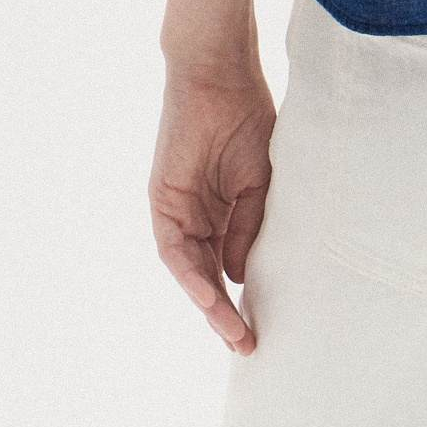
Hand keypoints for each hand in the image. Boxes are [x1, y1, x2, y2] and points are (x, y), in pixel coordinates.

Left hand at [148, 68, 274, 353]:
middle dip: (225, 315)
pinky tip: (210, 297)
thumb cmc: (247, 120)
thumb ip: (248, 228)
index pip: (230, 267)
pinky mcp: (162, 203)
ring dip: (209, 306)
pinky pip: (174, 250)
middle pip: (208, 278)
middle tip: (247, 347)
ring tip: (234, 334)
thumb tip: (238, 277)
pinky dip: (191, 275)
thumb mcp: (261, 183)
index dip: (244, 299)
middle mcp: (198, 218)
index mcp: (223, 213)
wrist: (220, 79)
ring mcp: (179, 213)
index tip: (263, 331)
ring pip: (191, 271)